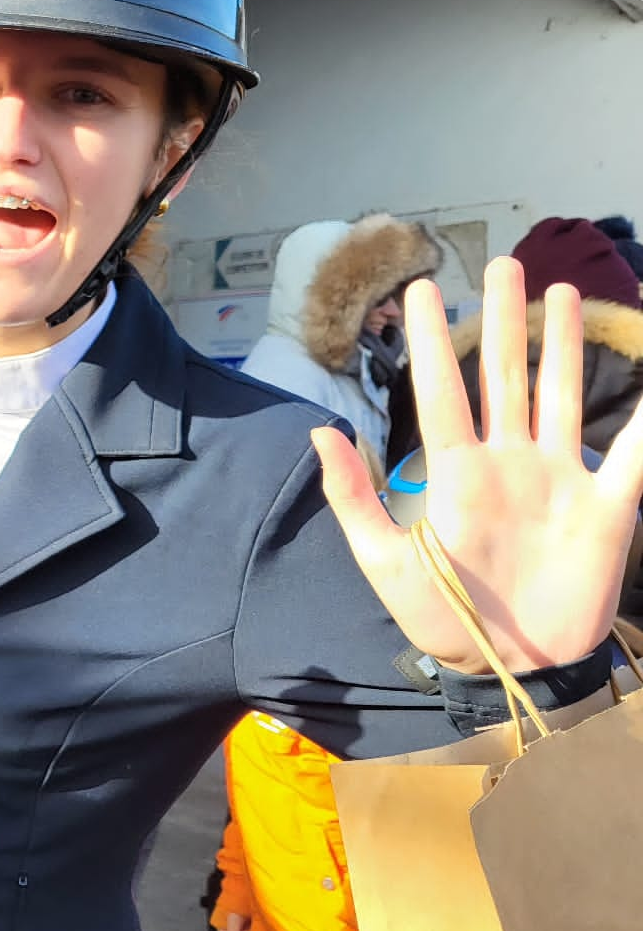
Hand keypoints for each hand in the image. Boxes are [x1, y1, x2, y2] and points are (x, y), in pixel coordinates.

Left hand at [312, 258, 642, 674]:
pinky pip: (635, 455)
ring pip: (558, 395)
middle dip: (502, 320)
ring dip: (561, 345)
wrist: (509, 667)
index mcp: (455, 472)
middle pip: (504, 375)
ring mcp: (558, 479)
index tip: (421, 289)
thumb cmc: (442, 616)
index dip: (431, 340)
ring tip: (559, 292)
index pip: (440, 390)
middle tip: (504, 264)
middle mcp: (508, 462)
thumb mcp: (383, 560)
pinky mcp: (605, 509)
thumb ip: (352, 496)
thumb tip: (319, 430)